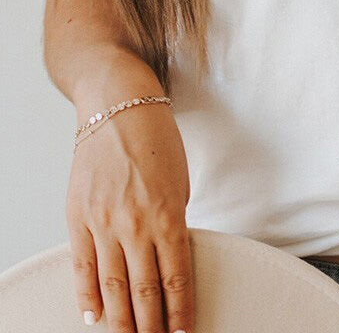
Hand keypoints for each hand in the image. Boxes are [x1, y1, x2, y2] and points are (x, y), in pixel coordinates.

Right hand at [66, 64, 192, 332]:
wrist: (118, 107)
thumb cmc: (157, 139)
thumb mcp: (180, 179)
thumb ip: (173, 219)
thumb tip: (168, 253)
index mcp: (169, 214)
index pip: (176, 277)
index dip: (180, 312)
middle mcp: (136, 224)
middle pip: (145, 290)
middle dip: (152, 326)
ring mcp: (103, 223)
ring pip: (114, 287)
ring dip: (122, 321)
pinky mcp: (78, 218)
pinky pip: (82, 267)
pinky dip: (88, 296)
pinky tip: (95, 317)